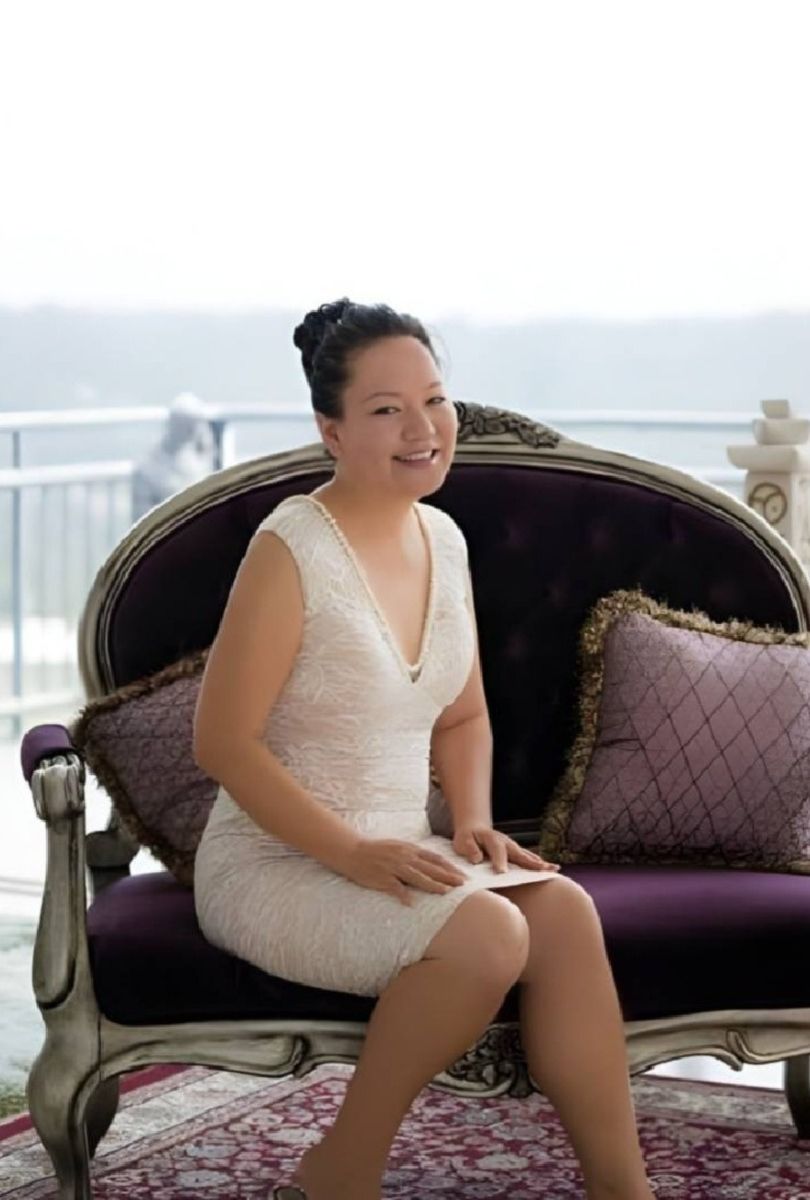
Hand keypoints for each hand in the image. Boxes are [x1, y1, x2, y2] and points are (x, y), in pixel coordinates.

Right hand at [340, 837, 467, 906]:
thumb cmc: (377, 850)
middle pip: (430, 868)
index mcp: (410, 850)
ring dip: (432, 885)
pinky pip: (395, 888)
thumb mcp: (399, 847)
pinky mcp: (383, 877)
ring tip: (445, 892)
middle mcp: (405, 857)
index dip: (450, 867)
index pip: (435, 859)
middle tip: (463, 884)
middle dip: (448, 876)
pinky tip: (412, 903)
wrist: (353, 850)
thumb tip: (431, 864)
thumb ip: (415, 855)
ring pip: (417, 877)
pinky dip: (404, 895)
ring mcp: (394, 867)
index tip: (463, 875)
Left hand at [452, 824, 559, 874]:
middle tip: (542, 869)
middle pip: (519, 853)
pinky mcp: (516, 852)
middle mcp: (506, 842)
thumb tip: (477, 859)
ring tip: (553, 869)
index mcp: (492, 839)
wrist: (474, 828)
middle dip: (531, 862)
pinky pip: (529, 859)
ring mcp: (513, 847)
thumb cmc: (467, 837)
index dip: (500, 861)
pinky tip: (549, 871)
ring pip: (527, 856)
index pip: (497, 850)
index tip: (502, 872)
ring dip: (540, 863)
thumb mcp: (462, 841)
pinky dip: (539, 865)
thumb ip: (469, 849)